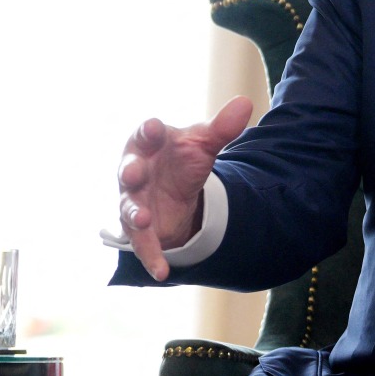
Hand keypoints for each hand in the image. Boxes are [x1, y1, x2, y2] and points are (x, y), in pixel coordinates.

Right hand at [117, 96, 251, 281]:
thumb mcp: (204, 143)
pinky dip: (151, 256)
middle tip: (132, 173)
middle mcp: (135, 170)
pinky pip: (142, 244)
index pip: (144, 134)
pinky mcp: (140, 228)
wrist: (180, 188)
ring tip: (144, 218)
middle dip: (130, 171)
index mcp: (148, 144)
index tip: (153, 127)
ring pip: (129, 207)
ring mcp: (134, 200)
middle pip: (128, 169)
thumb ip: (222, 128)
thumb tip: (245, 103)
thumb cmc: (184, 157)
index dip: (147, 131)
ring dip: (134, 213)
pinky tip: (162, 272)